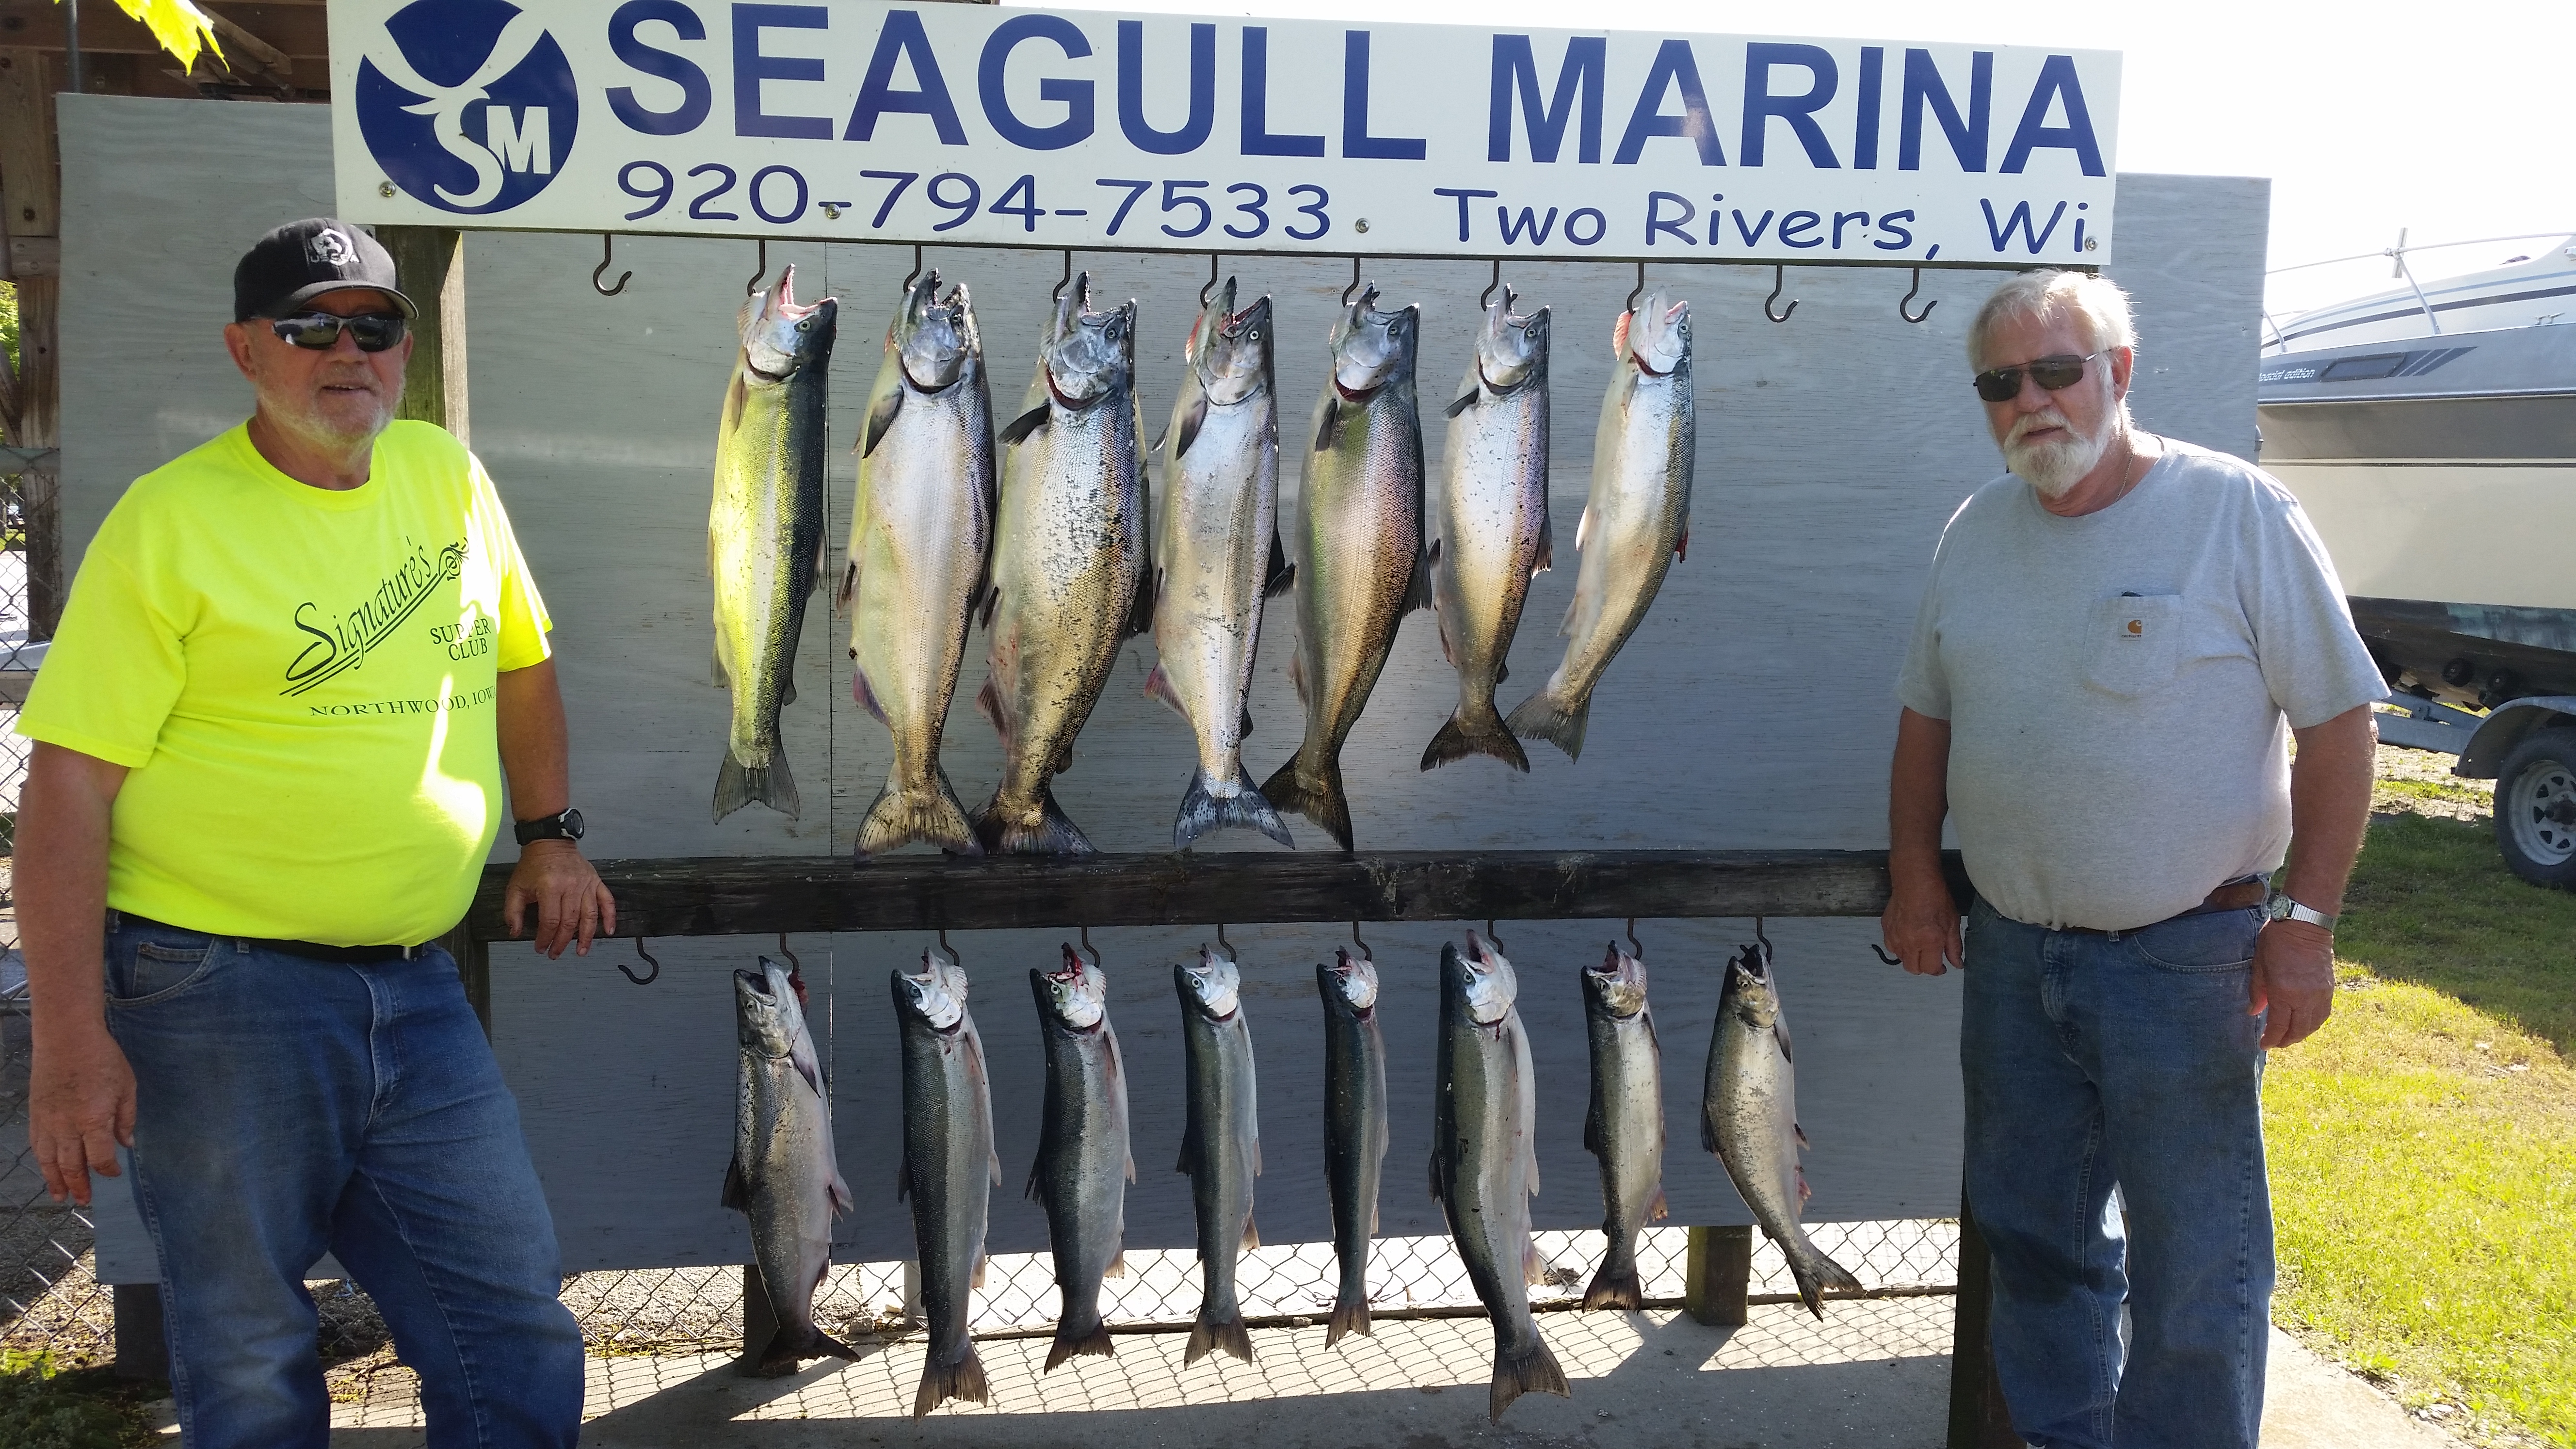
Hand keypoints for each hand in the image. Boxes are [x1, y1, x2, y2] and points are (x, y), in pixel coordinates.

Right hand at [29, 1028, 134, 1205]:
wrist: (67, 1038)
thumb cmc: (103, 1058)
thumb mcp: (126, 1086)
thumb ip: (126, 1118)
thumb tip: (128, 1145)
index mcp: (93, 1120)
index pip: (100, 1157)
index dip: (108, 1170)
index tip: (114, 1174)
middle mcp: (67, 1126)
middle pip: (71, 1165)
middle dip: (79, 1185)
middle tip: (85, 1200)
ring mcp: (47, 1121)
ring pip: (48, 1160)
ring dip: (55, 1180)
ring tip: (61, 1196)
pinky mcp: (35, 1114)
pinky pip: (37, 1145)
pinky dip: (41, 1161)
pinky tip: (46, 1169)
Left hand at [503, 840, 616, 958]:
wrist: (550, 842)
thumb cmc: (533, 866)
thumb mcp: (515, 887)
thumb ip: (512, 911)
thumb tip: (515, 932)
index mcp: (549, 887)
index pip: (550, 920)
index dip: (545, 938)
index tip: (541, 948)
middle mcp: (570, 886)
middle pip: (569, 922)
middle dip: (562, 942)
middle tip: (556, 953)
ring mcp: (586, 884)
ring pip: (589, 916)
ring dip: (586, 937)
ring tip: (581, 951)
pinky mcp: (596, 881)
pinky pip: (607, 901)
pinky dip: (610, 917)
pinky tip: (608, 931)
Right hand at [1881, 872, 1963, 976]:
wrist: (1914, 881)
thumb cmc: (1936, 898)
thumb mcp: (1952, 923)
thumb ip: (1954, 947)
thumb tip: (1956, 965)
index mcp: (1929, 941)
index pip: (1930, 969)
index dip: (1938, 970)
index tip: (1942, 967)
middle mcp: (1910, 942)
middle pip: (1913, 969)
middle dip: (1923, 968)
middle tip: (1930, 959)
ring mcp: (1895, 936)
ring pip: (1900, 959)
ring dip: (1911, 957)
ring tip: (1919, 946)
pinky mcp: (1886, 929)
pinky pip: (1891, 946)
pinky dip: (1899, 947)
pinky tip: (1907, 937)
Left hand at [2250, 919, 2334, 1047]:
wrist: (2306, 923)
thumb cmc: (2277, 940)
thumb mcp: (2259, 965)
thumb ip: (2257, 992)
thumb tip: (2254, 1012)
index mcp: (2284, 992)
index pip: (2279, 1026)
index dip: (2271, 1039)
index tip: (2263, 1045)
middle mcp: (2305, 997)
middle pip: (2298, 1030)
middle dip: (2286, 1041)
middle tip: (2275, 1043)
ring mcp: (2320, 994)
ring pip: (2313, 1025)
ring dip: (2301, 1034)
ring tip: (2289, 1036)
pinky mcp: (2330, 988)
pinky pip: (2323, 1014)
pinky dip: (2313, 1023)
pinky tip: (2304, 1023)